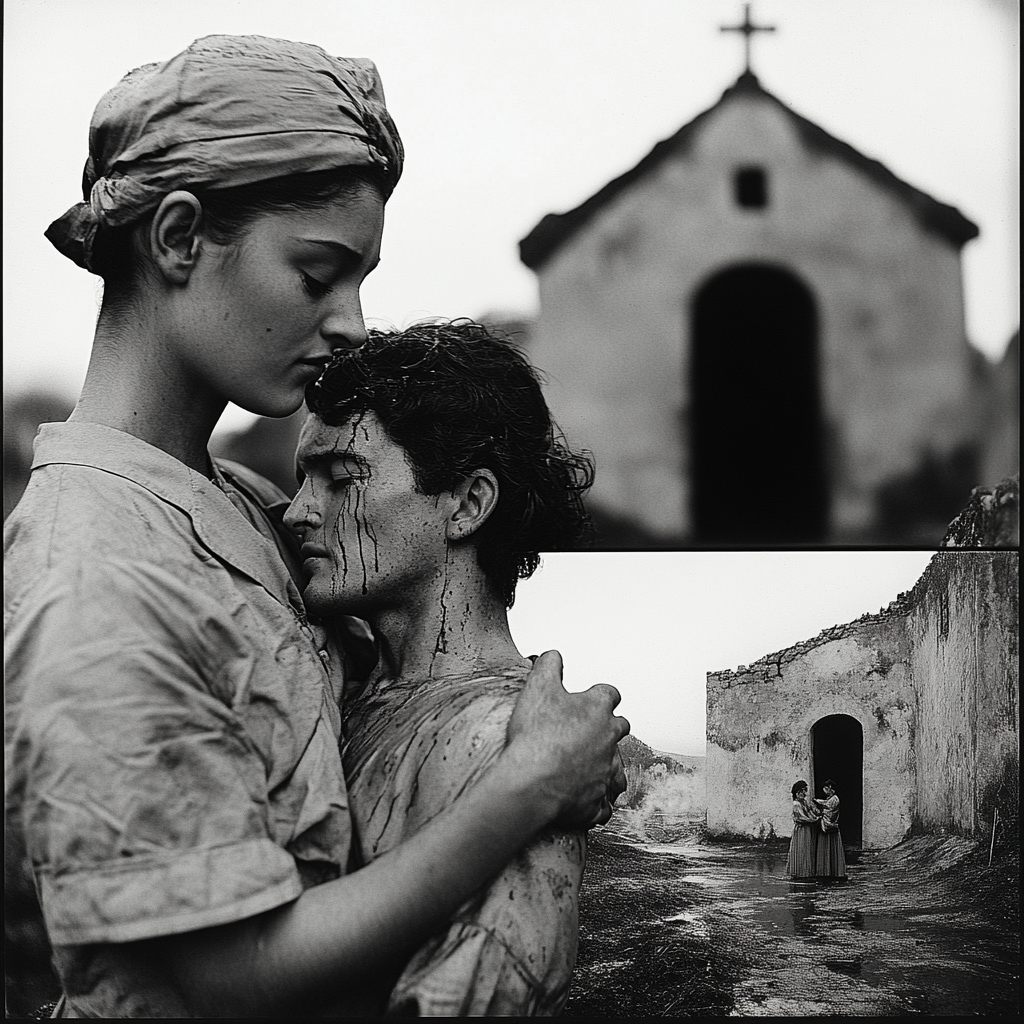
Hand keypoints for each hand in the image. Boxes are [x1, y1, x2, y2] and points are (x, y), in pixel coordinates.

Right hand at [505, 650, 629, 830]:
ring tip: (588, 767)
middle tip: (587, 730)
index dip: (598, 695)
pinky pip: (604, 805)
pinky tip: (587, 800)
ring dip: (606, 766)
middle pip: (619, 727)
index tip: (589, 698)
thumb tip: (553, 656)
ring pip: (617, 768)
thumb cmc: (536, 736)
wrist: (532, 783)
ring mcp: (606, 772)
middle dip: (607, 727)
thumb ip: (549, 665)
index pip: (609, 694)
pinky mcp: (598, 801)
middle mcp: (609, 739)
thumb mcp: (537, 686)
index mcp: (598, 709)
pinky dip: (598, 803)